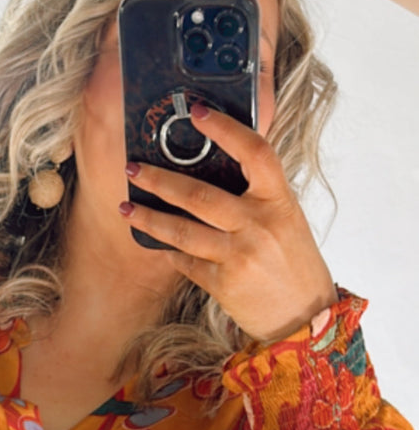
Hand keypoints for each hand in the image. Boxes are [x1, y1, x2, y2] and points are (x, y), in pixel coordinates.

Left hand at [120, 103, 337, 344]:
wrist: (304, 317)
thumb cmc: (293, 263)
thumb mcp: (286, 219)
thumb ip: (257, 196)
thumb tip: (216, 170)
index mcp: (279, 200)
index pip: (254, 152)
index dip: (225, 128)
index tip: (197, 112)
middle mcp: (258, 224)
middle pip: (199, 195)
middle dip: (159, 180)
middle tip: (133, 168)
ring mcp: (239, 255)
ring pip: (182, 231)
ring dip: (148, 218)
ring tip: (125, 207)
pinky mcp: (222, 283)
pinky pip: (186, 262)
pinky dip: (170, 252)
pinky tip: (157, 244)